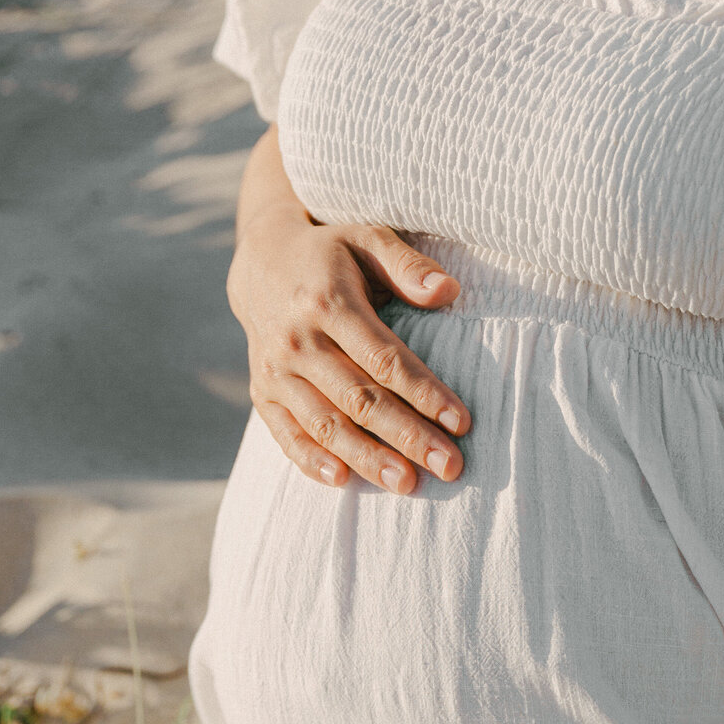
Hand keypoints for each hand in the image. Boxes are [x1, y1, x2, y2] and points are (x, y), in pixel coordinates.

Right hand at [227, 205, 471, 491]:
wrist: (261, 264)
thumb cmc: (332, 255)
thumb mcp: (368, 239)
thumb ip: (406, 264)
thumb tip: (448, 291)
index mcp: (328, 303)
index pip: (384, 359)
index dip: (425, 393)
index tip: (462, 422)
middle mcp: (297, 341)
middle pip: (360, 399)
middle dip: (407, 437)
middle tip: (449, 467)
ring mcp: (275, 371)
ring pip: (326, 424)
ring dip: (368, 458)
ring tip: (408, 484)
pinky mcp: (262, 393)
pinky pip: (286, 434)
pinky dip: (311, 461)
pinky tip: (344, 481)